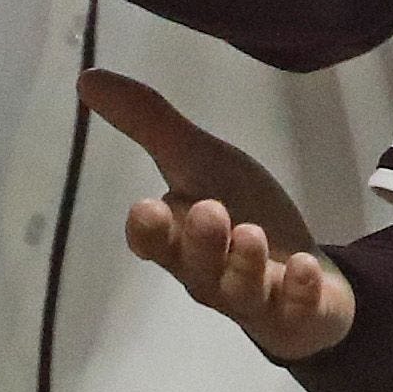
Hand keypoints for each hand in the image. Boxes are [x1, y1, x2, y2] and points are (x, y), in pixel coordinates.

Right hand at [91, 68, 356, 363]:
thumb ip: (149, 124)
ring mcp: (255, 298)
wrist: (305, 272)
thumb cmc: (242, 212)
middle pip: (196, 267)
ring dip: (245, 264)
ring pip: (241, 289)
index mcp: (179, 241)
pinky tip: (305, 266)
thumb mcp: (201, 162)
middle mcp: (210, 276)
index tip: (145, 209)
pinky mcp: (298, 313)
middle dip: (200, 242)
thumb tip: (87, 78)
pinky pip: (296, 308)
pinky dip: (300, 291)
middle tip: (210, 211)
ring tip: (251, 233)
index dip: (148, 232)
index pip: (153, 242)